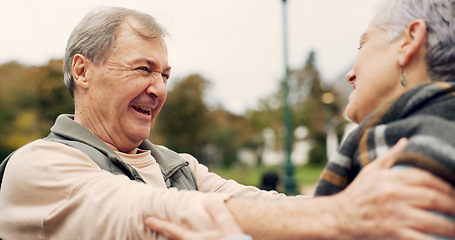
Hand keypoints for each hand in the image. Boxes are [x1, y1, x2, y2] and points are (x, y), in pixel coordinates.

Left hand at [145, 199, 247, 239]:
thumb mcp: (227, 224)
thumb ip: (217, 211)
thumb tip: (208, 200)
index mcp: (194, 239)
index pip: (172, 230)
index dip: (159, 224)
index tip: (147, 220)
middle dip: (164, 233)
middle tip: (155, 226)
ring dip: (172, 238)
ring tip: (168, 234)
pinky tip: (188, 237)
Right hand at [333, 138, 454, 238]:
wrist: (338, 216)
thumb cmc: (356, 193)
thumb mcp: (370, 170)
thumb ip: (390, 156)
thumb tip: (406, 141)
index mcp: (391, 178)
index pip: (427, 178)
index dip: (446, 185)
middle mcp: (395, 194)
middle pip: (434, 198)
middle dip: (453, 205)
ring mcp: (395, 214)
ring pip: (432, 220)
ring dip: (451, 226)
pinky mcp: (393, 232)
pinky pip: (420, 237)